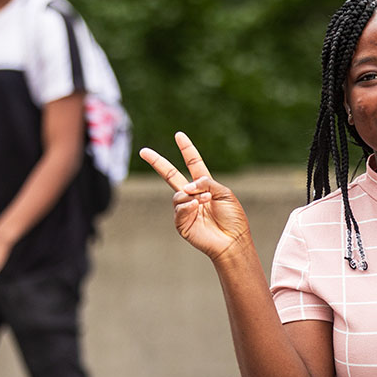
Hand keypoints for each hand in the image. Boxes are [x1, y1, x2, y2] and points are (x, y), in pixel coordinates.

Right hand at [140, 132, 253, 261]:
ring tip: (205, 201)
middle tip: (143, 151)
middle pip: (171, 175)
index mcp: (205, 186)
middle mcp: (193, 195)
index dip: (187, 149)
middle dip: (157, 163)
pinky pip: (179, 208)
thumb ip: (207, 183)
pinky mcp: (182, 222)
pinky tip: (196, 207)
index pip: (193, 164)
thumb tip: (189, 184)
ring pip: (178, 193)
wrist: (232, 240)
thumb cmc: (233, 218)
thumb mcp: (224, 194)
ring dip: (191, 194)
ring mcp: (186, 209)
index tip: (179, 135)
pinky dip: (188, 205)